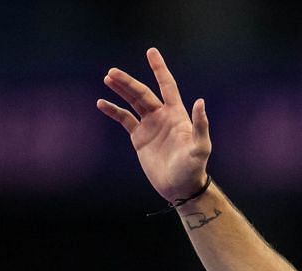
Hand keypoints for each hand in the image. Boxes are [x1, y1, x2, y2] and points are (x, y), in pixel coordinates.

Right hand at [98, 47, 211, 203]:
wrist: (180, 188)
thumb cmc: (193, 168)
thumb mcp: (200, 147)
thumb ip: (200, 125)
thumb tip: (200, 102)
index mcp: (177, 114)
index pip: (167, 85)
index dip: (159, 69)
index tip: (151, 52)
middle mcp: (162, 116)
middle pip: (142, 93)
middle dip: (128, 82)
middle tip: (112, 72)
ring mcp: (150, 126)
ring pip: (132, 102)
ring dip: (120, 90)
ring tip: (108, 78)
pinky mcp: (139, 138)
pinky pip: (124, 119)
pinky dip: (113, 111)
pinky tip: (102, 103)